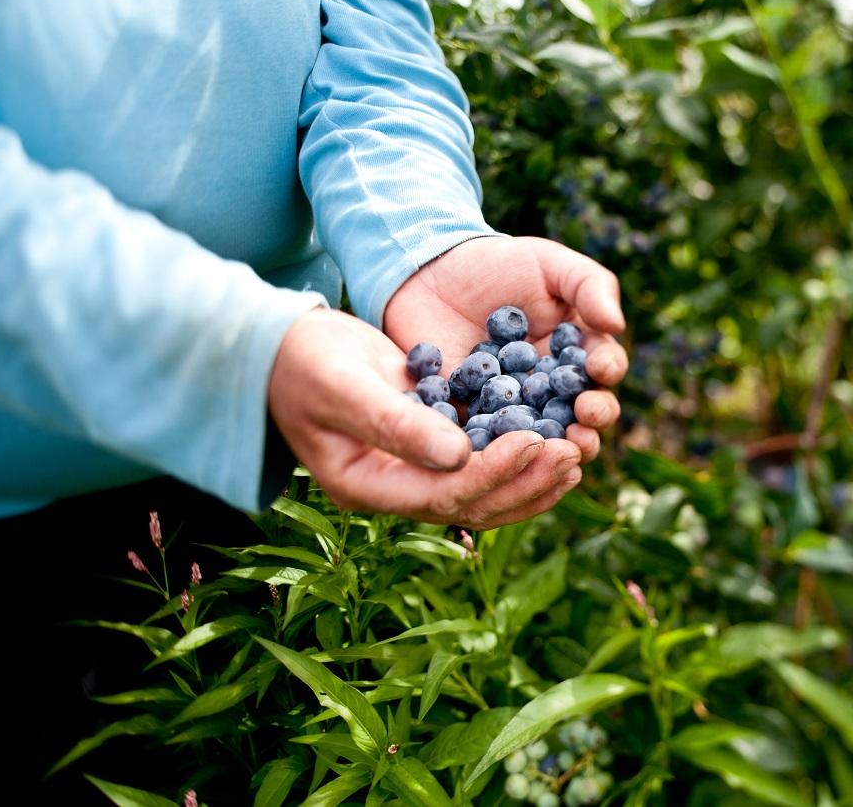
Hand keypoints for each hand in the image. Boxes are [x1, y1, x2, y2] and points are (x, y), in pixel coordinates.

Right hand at [268, 309, 583, 528]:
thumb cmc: (301, 361)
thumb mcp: (345, 386)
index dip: (493, 473)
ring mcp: (409, 471)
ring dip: (529, 478)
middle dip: (524, 482)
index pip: (443, 496)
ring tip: (575, 457)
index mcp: (366, 486)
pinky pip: (478, 464)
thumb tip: (460, 455)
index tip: (535, 441)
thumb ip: (397, 423)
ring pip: (481, 492)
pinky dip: (515, 456)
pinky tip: (552, 439)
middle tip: (573, 453)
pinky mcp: (424, 445)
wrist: (277, 348)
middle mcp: (392, 489)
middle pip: (471, 504)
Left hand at [384, 235, 628, 463]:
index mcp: (578, 353)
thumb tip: (617, 325)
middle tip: (585, 413)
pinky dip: (500, 450)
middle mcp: (552, 389)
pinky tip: (503, 452)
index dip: (607, 370)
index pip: (603, 367)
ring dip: (555, 444)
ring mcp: (514, 410)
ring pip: (544, 437)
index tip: (600, 368)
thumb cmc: (499, 265)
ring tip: (557, 444)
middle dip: (591, 418)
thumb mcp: (549, 263)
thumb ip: (588, 285)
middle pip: (582, 413)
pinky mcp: (474, 420)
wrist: (430, 275)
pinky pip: (491, 442)